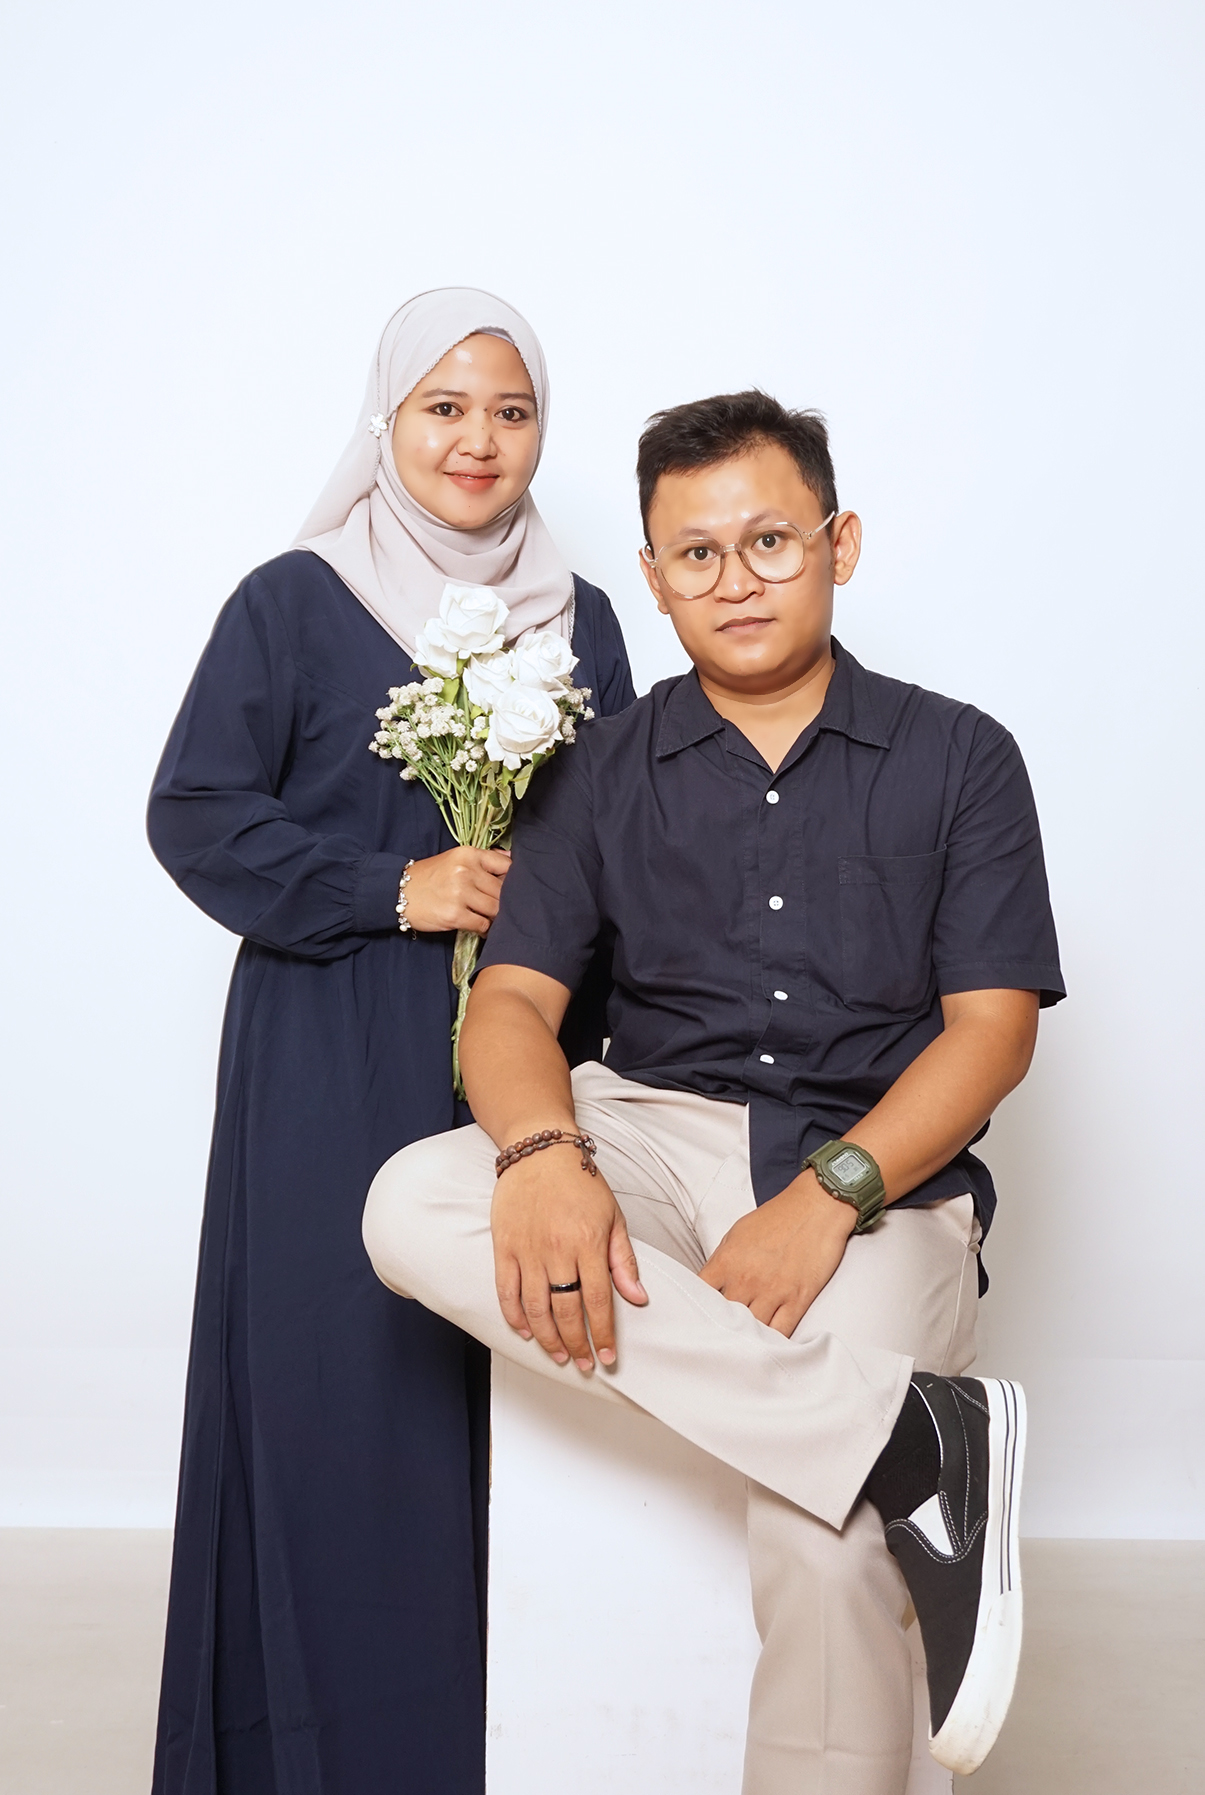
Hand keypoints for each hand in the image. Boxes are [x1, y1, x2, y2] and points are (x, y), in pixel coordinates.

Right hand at [404, 845, 510, 933]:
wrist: (399, 892)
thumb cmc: (429, 876)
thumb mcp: (455, 859)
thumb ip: (483, 859)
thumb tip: (511, 860)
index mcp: (468, 854)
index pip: (506, 866)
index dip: (513, 880)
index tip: (512, 889)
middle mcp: (466, 871)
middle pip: (503, 890)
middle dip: (506, 901)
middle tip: (503, 908)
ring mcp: (460, 894)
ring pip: (496, 908)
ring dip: (497, 916)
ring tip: (492, 918)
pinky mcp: (455, 915)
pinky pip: (483, 924)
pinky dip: (486, 929)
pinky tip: (483, 928)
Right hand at [491, 1151, 647, 1372]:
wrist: (540, 1151)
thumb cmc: (580, 1182)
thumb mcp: (613, 1217)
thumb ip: (623, 1260)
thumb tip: (638, 1298)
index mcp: (587, 1243)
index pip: (598, 1301)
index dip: (602, 1333)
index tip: (606, 1355)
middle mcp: (556, 1250)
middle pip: (566, 1310)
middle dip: (576, 1344)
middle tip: (583, 1363)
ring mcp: (527, 1249)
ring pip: (535, 1307)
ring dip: (547, 1337)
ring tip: (559, 1354)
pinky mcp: (503, 1246)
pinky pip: (506, 1290)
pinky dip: (514, 1316)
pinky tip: (525, 1331)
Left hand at [698, 1169, 856, 1336]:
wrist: (817, 1205)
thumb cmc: (778, 1216)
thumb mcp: (738, 1233)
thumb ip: (722, 1261)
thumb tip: (712, 1284)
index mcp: (727, 1261)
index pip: (699, 1295)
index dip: (696, 1309)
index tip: (697, 1318)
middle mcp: (746, 1279)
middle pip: (724, 1320)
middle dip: (720, 1330)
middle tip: (719, 1340)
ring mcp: (773, 1292)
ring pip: (751, 1332)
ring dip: (747, 1340)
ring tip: (741, 1349)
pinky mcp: (798, 1299)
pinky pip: (781, 1332)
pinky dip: (774, 1343)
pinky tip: (768, 1346)